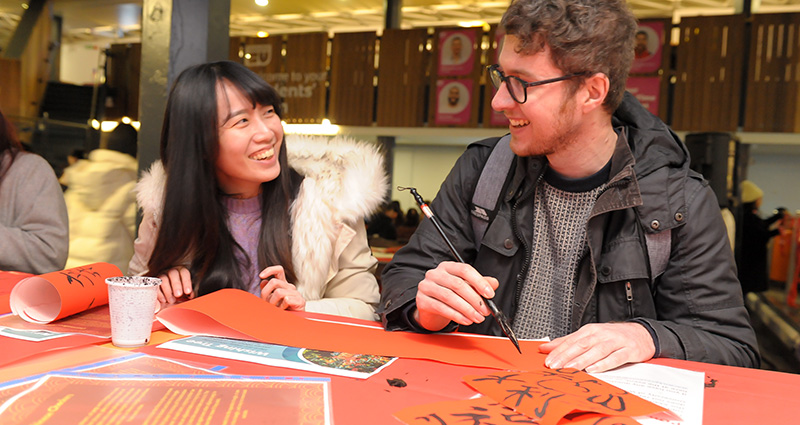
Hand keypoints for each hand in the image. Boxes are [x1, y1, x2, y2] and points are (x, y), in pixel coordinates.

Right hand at [157, 266, 193, 304]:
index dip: (186, 282)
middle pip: (173, 273)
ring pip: (163, 279)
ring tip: (171, 300)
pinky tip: (164, 300)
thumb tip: (191, 295)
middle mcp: (170, 272)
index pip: (184, 273)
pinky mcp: (153, 282)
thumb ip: (189, 292)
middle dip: (176, 284)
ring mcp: (161, 275)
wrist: (166, 293)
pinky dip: (159, 293)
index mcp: (181, 271)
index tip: (188, 292)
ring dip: (167, 290)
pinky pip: (154, 286)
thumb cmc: (179, 291)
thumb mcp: (185, 290)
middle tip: (178, 295)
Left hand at [259, 265, 305, 310]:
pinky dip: (282, 307)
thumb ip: (266, 291)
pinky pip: (286, 300)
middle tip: (267, 304)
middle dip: (266, 293)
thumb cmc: (280, 311)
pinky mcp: (300, 301)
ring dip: (273, 303)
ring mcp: (296, 293)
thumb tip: (263, 281)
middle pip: (274, 282)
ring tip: (276, 309)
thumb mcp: (270, 300)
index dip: (269, 270)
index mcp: (283, 284)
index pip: (279, 270)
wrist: (291, 323)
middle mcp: (290, 287)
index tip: (260, 276)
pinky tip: (284, 311)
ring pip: (278, 292)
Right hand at [413, 261, 498, 331]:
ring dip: (467, 309)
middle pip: (458, 284)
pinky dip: (456, 315)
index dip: (479, 282)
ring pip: (450, 297)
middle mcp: (435, 274)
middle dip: (475, 299)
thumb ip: (479, 284)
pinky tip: (466, 320)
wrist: (431, 307)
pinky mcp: (422, 300)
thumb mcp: (465, 287)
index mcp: (447, 267)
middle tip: (485, 310)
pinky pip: (441, 308)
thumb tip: (494, 284)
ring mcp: (426, 286)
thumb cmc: (449, 294)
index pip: (465, 270)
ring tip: (477, 317)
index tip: (490, 294)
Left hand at [538, 322, 654, 372]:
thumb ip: (568, 342)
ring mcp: (615, 342)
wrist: (642, 333)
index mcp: (590, 330)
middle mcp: (601, 334)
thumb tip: (546, 347)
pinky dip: (604, 363)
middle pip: (581, 345)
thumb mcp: (589, 336)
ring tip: (570, 369)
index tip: (548, 361)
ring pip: (596, 351)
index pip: (571, 341)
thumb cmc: (612, 337)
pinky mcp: (628, 350)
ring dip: (582, 360)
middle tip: (554, 366)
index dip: (558, 351)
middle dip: (566, 356)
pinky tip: (594, 369)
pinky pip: (615, 358)